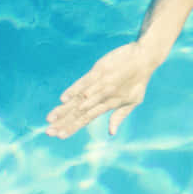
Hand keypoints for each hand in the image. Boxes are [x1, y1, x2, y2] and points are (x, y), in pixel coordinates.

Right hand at [46, 42, 160, 138]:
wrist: (144, 57)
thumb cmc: (139, 80)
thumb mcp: (134, 100)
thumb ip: (120, 116)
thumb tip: (111, 133)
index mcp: (110, 104)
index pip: (87, 119)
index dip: (72, 128)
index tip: (59, 136)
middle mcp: (103, 96)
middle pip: (79, 112)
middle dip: (63, 123)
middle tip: (48, 132)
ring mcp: (100, 83)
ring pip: (79, 99)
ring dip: (63, 110)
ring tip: (49, 119)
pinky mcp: (99, 70)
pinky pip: (83, 82)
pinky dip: (73, 90)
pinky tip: (62, 99)